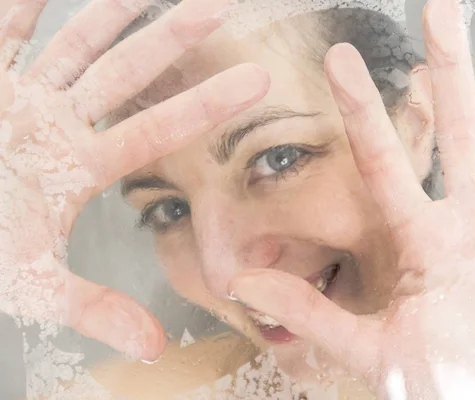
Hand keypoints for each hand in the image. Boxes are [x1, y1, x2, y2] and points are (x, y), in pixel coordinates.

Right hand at [0, 0, 267, 360]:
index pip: (156, 129)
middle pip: (128, 72)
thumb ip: (91, 307)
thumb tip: (151, 348)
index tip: (259, 85)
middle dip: (173, 38)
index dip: (206, 107)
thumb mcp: (30, 283)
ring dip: (115, 10)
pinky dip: (24, 6)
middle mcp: (58, 123)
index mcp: (79, 165)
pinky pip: (4, 30)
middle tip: (225, 6)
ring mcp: (19, 96)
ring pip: (76, 42)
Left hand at [229, 0, 474, 397]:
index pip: (384, 162)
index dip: (362, 110)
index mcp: (424, 244)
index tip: (339, 58)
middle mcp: (473, 224)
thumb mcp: (373, 354)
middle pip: (459, 129)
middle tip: (438, 6)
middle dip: (449, 68)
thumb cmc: (444, 391)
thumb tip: (239, 285)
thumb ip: (312, 314)